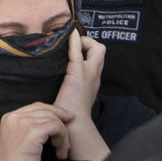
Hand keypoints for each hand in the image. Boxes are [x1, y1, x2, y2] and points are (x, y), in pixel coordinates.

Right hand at [0, 102, 73, 160]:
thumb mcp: (19, 142)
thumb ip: (29, 128)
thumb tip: (51, 119)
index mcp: (8, 118)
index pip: (36, 107)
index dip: (54, 113)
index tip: (66, 121)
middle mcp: (13, 117)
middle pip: (46, 109)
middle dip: (61, 121)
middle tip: (68, 137)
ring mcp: (22, 123)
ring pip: (53, 119)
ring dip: (62, 135)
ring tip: (61, 150)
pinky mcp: (32, 132)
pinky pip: (56, 127)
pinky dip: (62, 139)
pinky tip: (60, 153)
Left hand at [54, 31, 108, 160]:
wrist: (74, 126)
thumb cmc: (70, 115)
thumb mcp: (73, 97)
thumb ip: (71, 87)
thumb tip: (60, 83)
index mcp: (93, 80)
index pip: (97, 57)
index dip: (88, 49)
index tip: (76, 49)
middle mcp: (94, 75)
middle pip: (101, 51)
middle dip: (89, 43)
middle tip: (75, 45)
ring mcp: (88, 73)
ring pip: (97, 49)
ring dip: (84, 41)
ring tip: (71, 40)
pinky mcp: (78, 74)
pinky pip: (78, 52)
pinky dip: (74, 42)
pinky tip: (69, 34)